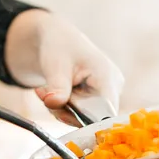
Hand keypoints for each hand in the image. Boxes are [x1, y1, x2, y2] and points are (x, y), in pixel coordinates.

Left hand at [5, 10, 123, 123]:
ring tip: (47, 90)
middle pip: (92, 118)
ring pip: (84, 118)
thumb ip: (57, 86)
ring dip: (61, 110)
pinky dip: (64, 108)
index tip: (61, 113)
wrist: (57, 38)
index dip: (85, 120)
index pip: (105, 112)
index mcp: (107, 77)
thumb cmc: (60, 46)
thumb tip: (53, 103)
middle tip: (46, 96)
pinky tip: (53, 93)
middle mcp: (113, 87)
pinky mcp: (97, 98)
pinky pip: (80, 114)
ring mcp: (106, 93)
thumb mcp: (55, 65)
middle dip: (66, 112)